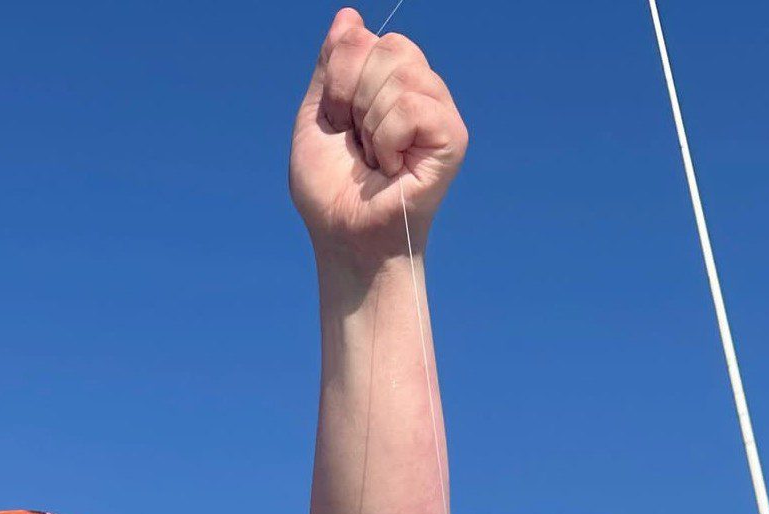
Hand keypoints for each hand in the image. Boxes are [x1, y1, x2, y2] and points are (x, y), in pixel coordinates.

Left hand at [291, 8, 466, 262]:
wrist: (344, 237)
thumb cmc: (329, 191)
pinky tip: (391, 168)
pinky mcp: (452, 138)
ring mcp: (439, 113)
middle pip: (387, 47)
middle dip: (354, 98)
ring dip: (370, 125)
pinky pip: (413, 106)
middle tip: (358, 145)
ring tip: (376, 161)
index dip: (340, 81)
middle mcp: (419, 91)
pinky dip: (388, 138)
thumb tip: (349, 16)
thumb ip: (331, 67)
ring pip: (400, 73)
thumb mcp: (317, 118)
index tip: (339, 125)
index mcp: (389, 83)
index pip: (367, 40)